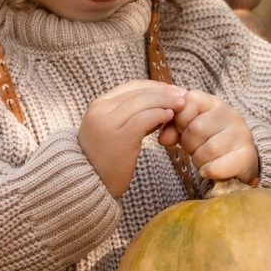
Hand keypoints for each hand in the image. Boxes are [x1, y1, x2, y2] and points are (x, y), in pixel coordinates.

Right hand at [79, 79, 185, 197]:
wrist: (88, 183)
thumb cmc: (106, 160)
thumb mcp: (114, 131)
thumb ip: (132, 117)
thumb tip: (160, 107)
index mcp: (98, 105)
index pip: (131, 87)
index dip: (155, 86)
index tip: (172, 90)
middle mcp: (100, 109)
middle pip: (138, 92)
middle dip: (164, 91)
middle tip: (182, 95)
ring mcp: (108, 122)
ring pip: (142, 102)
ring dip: (165, 101)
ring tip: (181, 105)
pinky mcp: (119, 137)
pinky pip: (144, 119)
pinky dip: (159, 115)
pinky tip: (169, 117)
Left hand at [167, 91, 258, 185]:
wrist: (239, 159)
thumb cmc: (210, 140)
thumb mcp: (189, 129)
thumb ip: (173, 128)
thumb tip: (163, 138)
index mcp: (213, 103)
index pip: (190, 101)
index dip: (180, 120)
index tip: (182, 130)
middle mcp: (230, 114)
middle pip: (197, 129)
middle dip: (188, 144)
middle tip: (193, 149)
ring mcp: (242, 134)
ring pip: (209, 149)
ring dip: (199, 159)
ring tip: (203, 159)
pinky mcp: (247, 155)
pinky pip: (218, 166)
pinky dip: (208, 171)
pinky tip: (208, 170)